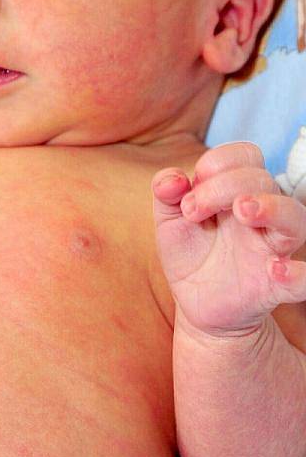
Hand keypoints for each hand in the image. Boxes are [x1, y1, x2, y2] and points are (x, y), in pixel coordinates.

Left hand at [153, 142, 305, 336]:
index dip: (216, 165)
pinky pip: (304, 278)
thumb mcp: (168, 220)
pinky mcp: (277, 285)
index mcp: (236, 191)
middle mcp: (261, 213)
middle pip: (263, 179)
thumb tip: (172, 180)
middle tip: (194, 211)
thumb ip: (165, 192)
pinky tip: (276, 270)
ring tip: (243, 210)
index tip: (187, 198)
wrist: (195, 300)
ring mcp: (272, 248)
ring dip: (271, 208)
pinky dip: (299, 274)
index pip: (244, 156)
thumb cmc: (189, 251)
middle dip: (226, 186)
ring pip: (295, 217)